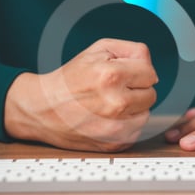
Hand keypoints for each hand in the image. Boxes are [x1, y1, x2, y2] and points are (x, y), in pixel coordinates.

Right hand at [4, 38, 157, 151]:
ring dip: (133, 108)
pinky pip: (136, 131)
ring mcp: (115, 128)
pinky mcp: (114, 144)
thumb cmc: (70, 79)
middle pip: (151, 95)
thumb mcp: (98, 50)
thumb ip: (131, 51)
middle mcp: (115, 104)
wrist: (43, 109)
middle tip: (114, 89)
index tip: (124, 74)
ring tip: (109, 103)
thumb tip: (152, 68)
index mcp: (111, 76)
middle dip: (136, 90)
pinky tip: (107, 118)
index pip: (150, 74)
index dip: (138, 71)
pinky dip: (126, 124)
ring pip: (146, 114)